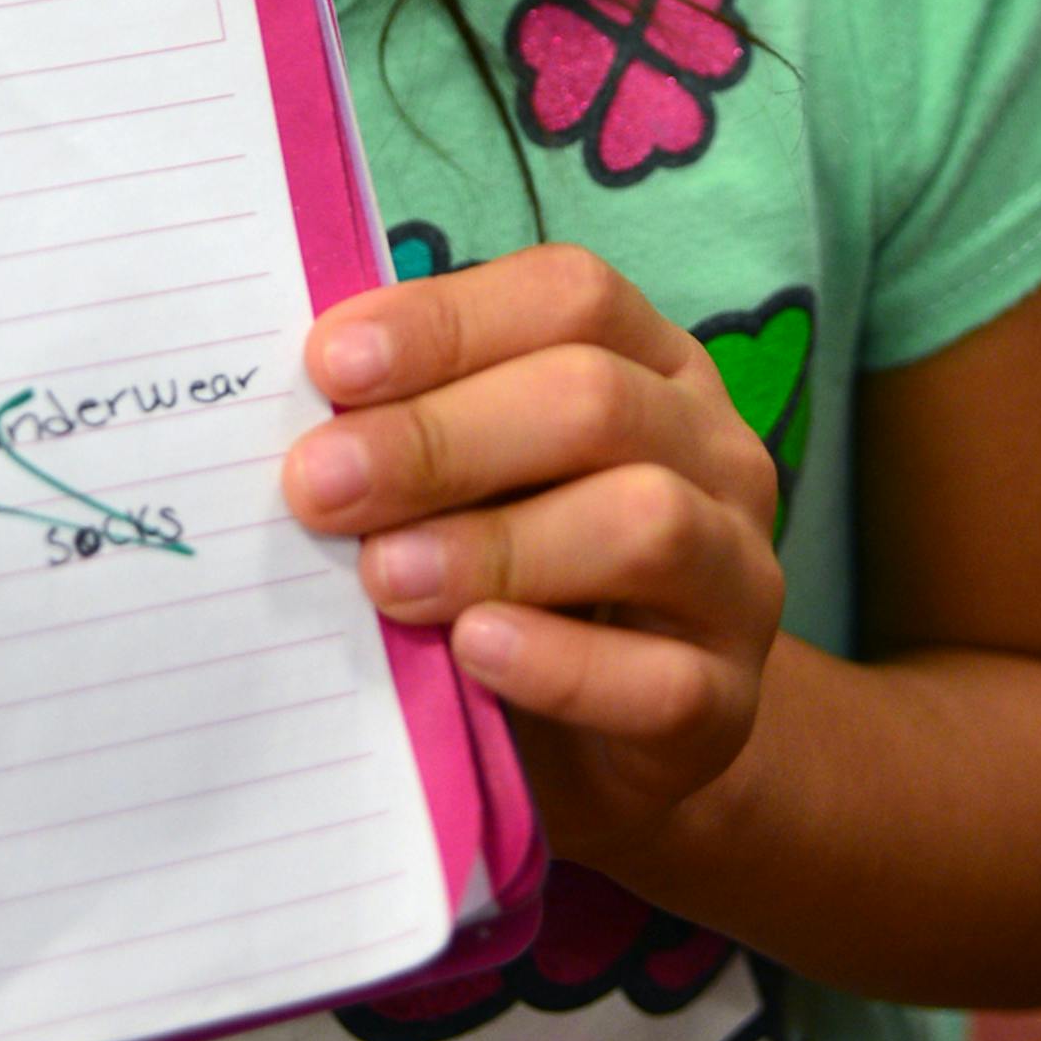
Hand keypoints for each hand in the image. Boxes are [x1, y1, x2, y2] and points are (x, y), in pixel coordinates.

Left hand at [281, 245, 782, 846]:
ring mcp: (738, 574)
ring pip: (646, 524)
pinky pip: (662, 679)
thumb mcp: (472, 478)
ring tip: (383, 577)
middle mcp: (713, 450)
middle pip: (596, 401)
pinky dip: (558, 664)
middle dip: (441, 438)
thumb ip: (413, 423)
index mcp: (650, 360)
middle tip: (319, 484)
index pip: (570, 297)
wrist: (600, 743)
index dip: (446, 321)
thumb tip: (302, 397)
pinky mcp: (730, 701)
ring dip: (495, 545)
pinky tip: (473, 650)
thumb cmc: (515, 567)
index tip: (328, 365)